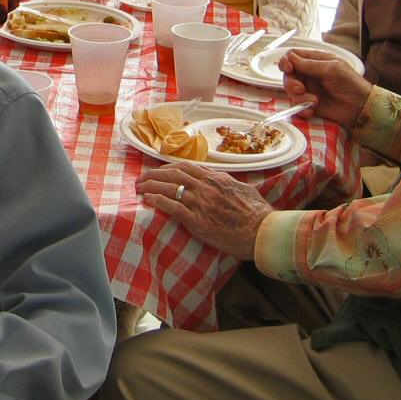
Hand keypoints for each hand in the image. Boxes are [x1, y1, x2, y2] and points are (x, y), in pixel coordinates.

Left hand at [137, 162, 270, 258]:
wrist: (262, 231)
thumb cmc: (258, 214)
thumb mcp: (245, 191)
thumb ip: (231, 185)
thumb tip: (227, 182)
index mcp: (217, 179)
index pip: (187, 167)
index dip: (169, 168)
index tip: (159, 171)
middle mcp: (206, 186)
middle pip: (173, 174)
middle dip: (154, 175)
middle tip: (141, 178)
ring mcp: (200, 202)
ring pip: (168, 188)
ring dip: (150, 186)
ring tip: (138, 188)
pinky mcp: (197, 220)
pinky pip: (171, 206)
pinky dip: (156, 201)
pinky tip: (146, 200)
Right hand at [278, 49, 370, 128]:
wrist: (360, 108)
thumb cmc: (351, 84)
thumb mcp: (332, 69)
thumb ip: (310, 64)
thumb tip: (290, 58)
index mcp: (316, 61)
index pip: (294, 56)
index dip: (286, 61)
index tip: (287, 68)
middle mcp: (310, 74)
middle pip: (288, 74)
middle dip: (291, 83)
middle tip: (300, 89)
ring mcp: (309, 89)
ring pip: (291, 91)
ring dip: (298, 97)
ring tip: (313, 102)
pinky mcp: (309, 104)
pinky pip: (296, 105)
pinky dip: (301, 109)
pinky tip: (312, 110)